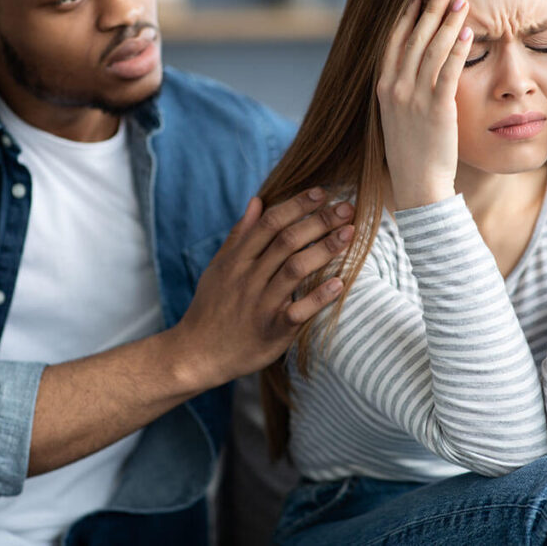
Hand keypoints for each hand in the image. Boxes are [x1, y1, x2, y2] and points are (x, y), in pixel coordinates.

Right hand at [172, 188, 354, 386]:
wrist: (196, 354)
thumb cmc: (211, 307)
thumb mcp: (219, 266)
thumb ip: (240, 234)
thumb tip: (257, 201)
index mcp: (237, 260)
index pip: (269, 223)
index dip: (296, 205)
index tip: (321, 192)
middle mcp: (248, 278)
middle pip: (287, 241)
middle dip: (319, 221)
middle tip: (347, 207)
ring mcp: (260, 304)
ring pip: (295, 270)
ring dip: (325, 250)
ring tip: (350, 234)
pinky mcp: (272, 331)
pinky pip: (298, 311)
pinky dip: (318, 297)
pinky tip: (340, 283)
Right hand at [376, 0, 472, 209]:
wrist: (417, 184)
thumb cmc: (412, 151)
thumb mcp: (398, 115)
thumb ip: (402, 89)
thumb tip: (411, 68)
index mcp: (383, 87)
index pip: (393, 41)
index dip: (406, 15)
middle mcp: (394, 88)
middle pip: (413, 38)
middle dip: (429, 9)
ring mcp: (413, 98)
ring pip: (432, 49)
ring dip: (447, 21)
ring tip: (462, 0)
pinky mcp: (436, 109)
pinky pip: (449, 71)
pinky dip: (459, 48)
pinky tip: (470, 31)